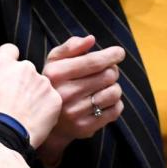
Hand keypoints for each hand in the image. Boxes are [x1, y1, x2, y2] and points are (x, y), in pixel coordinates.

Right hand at [0, 44, 60, 147]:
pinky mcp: (55, 99)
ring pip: (40, 86)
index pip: (8, 50)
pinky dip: (45, 109)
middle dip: (21, 82)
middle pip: (25, 70)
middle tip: (13, 100)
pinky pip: (51, 101)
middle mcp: (25, 68)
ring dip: (34, 95)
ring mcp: (42, 83)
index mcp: (2, 64)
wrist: (1, 140)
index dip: (7, 59)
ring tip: (25, 114)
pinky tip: (35, 121)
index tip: (6, 72)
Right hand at [37, 35, 124, 166]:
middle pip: (108, 75)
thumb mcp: (55, 61)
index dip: (111, 55)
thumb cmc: (55, 84)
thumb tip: (91, 40)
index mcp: (56, 74)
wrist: (47, 121)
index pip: (93, 62)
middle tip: (107, 71)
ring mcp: (75, 112)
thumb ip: (71, 47)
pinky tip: (104, 101)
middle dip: (112, 70)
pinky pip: (115, 110)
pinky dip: (115, 103)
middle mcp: (64, 94)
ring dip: (114, 87)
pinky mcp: (85, 127)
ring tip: (104, 87)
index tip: (119, 53)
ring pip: (114, 92)